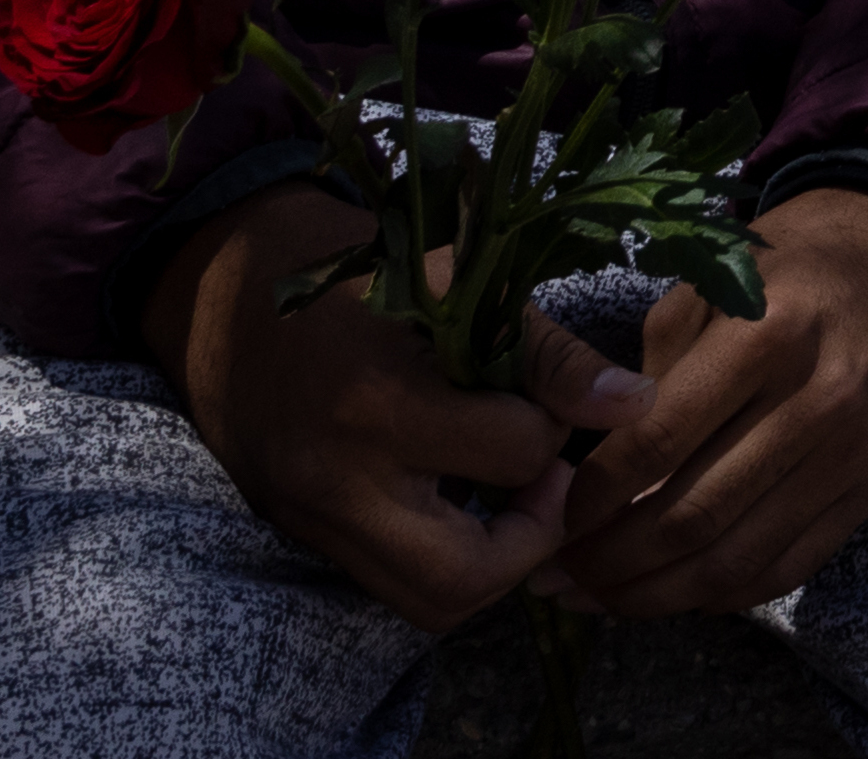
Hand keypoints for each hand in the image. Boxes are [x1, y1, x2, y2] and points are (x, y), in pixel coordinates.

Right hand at [149, 184, 644, 633]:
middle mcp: (337, 480)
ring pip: (424, 602)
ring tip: (511, 494)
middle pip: (462, 578)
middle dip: (533, 540)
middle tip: (549, 482)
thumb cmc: (356, 274)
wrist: (225, 295)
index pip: (512, 454)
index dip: (558, 431)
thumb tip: (634, 405)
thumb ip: (547, 356)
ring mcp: (311, 519)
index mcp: (379, 403)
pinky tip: (463, 497)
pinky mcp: (301, 535)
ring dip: (490, 562)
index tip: (559, 403)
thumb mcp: (457, 287)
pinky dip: (443, 555)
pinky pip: (389, 580)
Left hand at [541, 186, 867, 616]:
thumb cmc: (791, 270)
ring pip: (730, 563)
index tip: (555, 515)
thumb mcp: (709, 287)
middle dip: (607, 562)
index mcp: (767, 336)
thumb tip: (589, 479)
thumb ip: (646, 377)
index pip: (654, 446)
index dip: (590, 497)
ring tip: (601, 594)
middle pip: (688, 519)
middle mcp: (817, 401)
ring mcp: (851, 454)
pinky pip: (781, 571)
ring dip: (651, 595)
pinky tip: (674, 588)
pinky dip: (716, 596)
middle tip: (559, 572)